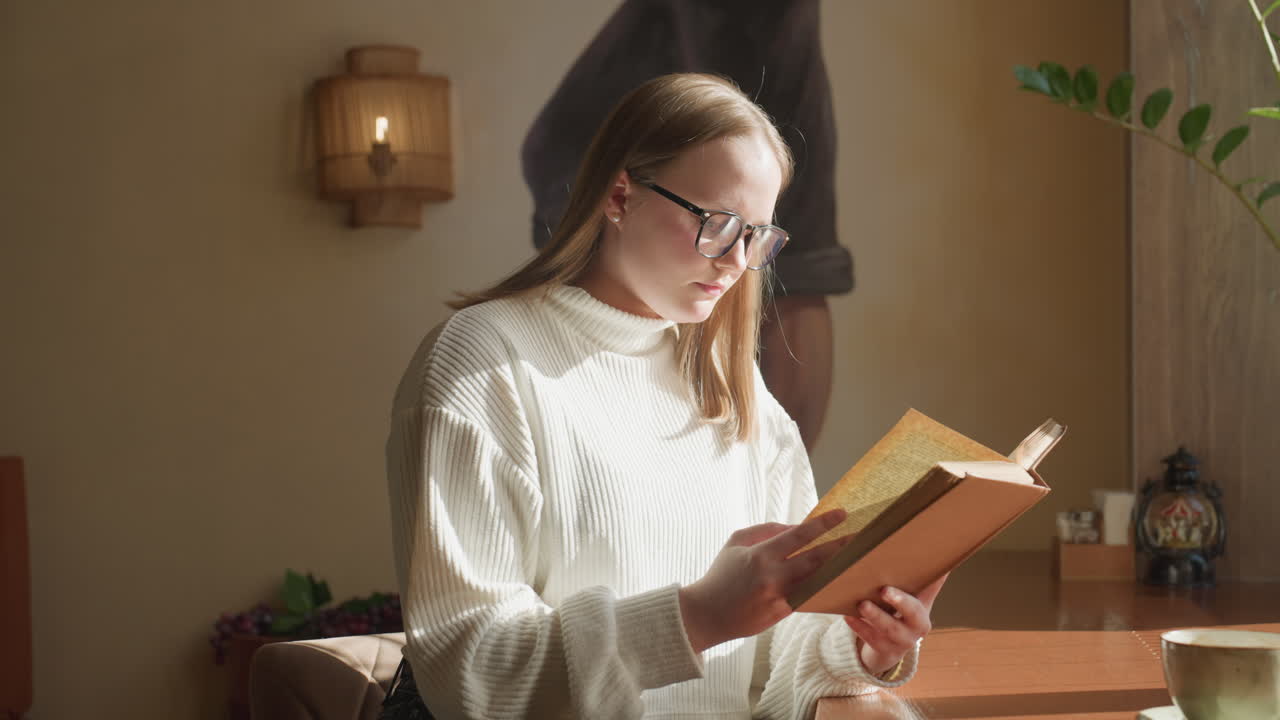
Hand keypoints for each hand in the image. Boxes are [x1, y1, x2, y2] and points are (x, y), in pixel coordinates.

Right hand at [679, 509, 848, 652]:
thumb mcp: (735, 543)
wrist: (706, 614)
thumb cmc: (720, 575)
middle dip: (842, 546)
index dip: (823, 524)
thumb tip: (794, 527)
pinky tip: (840, 582)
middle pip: (816, 559)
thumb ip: (764, 531)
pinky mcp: (781, 614)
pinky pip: (807, 597)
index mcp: (761, 554)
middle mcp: (773, 576)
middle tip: (864, 538)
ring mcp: (779, 597)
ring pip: (816, 581)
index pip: (799, 535)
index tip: (843, 514)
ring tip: (859, 560)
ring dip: (838, 569)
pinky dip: (822, 588)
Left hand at [844, 573, 947, 676]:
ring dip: (876, 616)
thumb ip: (924, 579)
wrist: (888, 648)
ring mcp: (900, 641)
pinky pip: (870, 639)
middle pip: (913, 614)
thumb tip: (937, 546)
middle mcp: (917, 627)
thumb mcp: (913, 598)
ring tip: (862, 604)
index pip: (930, 592)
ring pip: (889, 629)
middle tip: (885, 590)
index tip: (924, 569)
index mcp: (923, 609)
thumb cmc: (900, 615)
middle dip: (900, 602)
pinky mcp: (883, 650)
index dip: (932, 578)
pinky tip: (847, 616)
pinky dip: (859, 627)